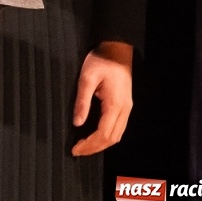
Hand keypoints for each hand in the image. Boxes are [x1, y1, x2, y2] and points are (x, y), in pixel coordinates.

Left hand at [72, 41, 133, 155]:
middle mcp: (125, 109)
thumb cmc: (100, 60)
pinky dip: (107, 136)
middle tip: (77, 151)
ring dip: (102, 144)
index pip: (103, 134)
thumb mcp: (86, 78)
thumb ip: (82, 101)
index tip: (75, 149)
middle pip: (112, 138)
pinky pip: (118, 127)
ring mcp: (127, 108)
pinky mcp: (125, 104)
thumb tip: (77, 123)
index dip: (89, 144)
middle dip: (95, 148)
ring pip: (117, 134)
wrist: (116, 49)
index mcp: (115, 105)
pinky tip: (95, 135)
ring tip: (84, 147)